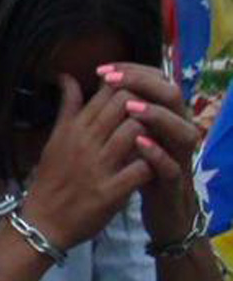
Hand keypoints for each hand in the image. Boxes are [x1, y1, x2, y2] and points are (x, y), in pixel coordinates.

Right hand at [22, 75, 153, 250]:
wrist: (44, 219)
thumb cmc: (51, 176)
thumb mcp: (56, 137)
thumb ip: (67, 108)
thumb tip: (66, 76)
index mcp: (73, 127)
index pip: (106, 92)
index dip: (126, 87)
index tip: (134, 94)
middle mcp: (86, 142)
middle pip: (123, 105)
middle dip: (142, 104)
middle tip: (149, 114)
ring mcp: (99, 166)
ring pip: (134, 132)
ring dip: (149, 131)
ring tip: (153, 138)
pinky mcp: (111, 192)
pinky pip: (140, 170)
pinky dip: (152, 164)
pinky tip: (153, 164)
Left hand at [99, 63, 200, 244]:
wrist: (160, 210)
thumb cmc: (140, 165)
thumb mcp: (127, 133)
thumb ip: (116, 106)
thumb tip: (97, 77)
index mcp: (164, 115)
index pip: (156, 80)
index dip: (131, 71)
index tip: (101, 70)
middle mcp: (177, 130)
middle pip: (172, 95)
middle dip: (142, 83)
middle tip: (112, 79)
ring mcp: (180, 156)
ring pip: (182, 128)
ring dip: (155, 115)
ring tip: (129, 106)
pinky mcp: (176, 182)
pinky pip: (173, 166)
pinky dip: (157, 153)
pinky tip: (139, 142)